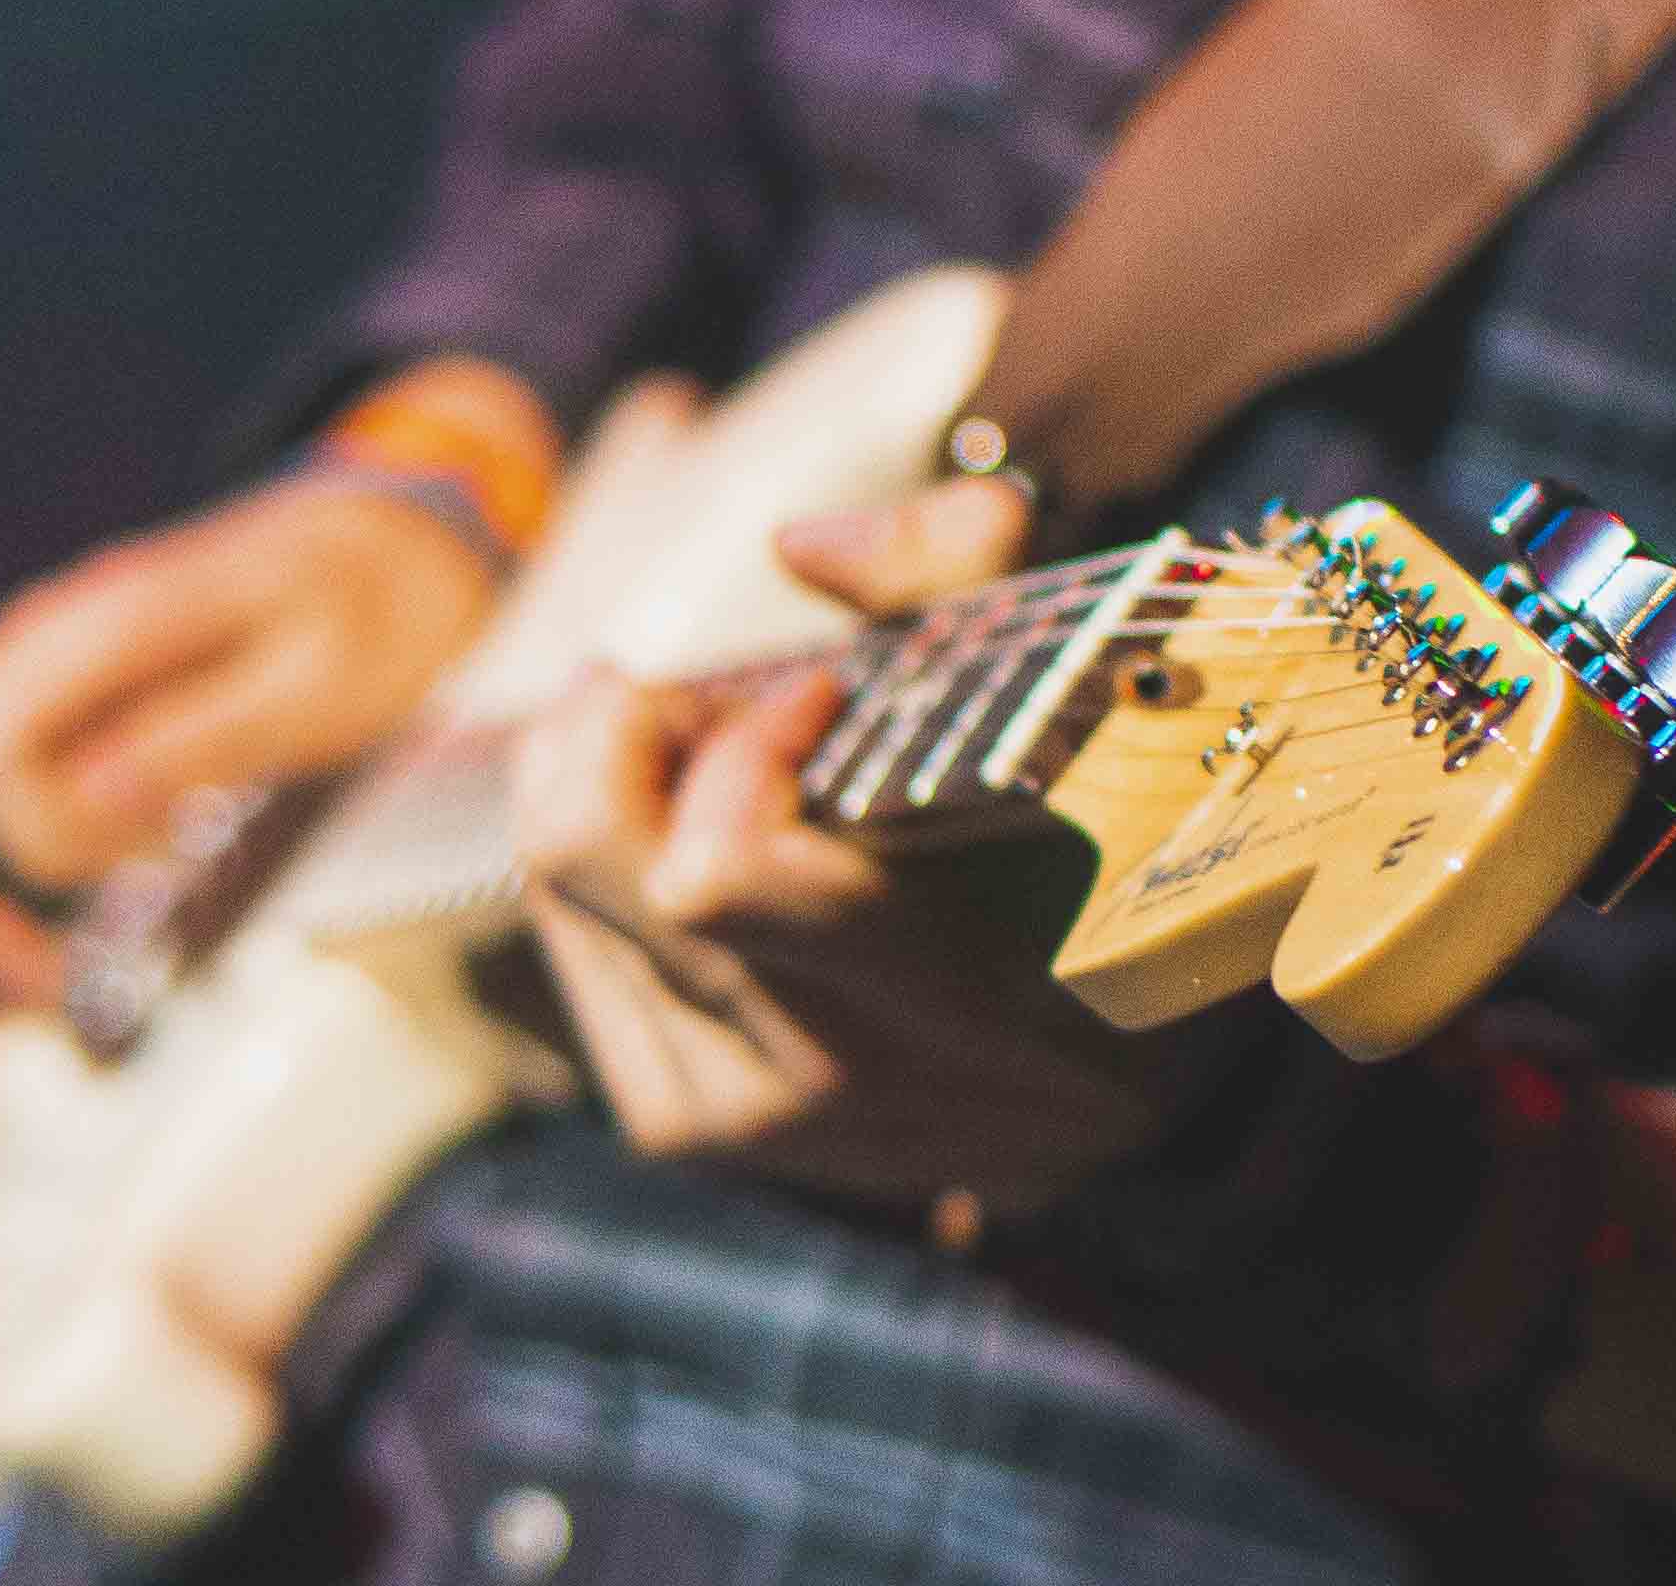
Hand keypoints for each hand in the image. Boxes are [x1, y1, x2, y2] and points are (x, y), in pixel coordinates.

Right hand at [0, 470, 501, 1000]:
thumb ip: (206, 734)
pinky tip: (66, 921)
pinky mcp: (51, 709)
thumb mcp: (326, 676)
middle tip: (32, 986)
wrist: (386, 540)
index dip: (43, 840)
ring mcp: (34, 675)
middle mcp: (40, 645)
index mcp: (103, 624)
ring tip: (50, 972)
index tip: (151, 874)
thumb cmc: (365, 604)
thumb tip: (89, 799)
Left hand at [512, 478, 1217, 1216]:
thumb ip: (955, 572)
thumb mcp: (1085, 688)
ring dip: (606, 789)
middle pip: (586, 857)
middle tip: (717, 691)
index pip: (712, 869)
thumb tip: (794, 546)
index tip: (828, 691)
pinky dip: (603, 871)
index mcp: (930, 989)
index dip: (741, 740)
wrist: (1116, 1091)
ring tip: (705, 748)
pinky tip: (682, 831)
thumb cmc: (1112, 859)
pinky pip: (573, 964)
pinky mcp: (684, 1128)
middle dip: (631, 726)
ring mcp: (733, 1119)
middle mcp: (806, 1076)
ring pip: (559, 901)